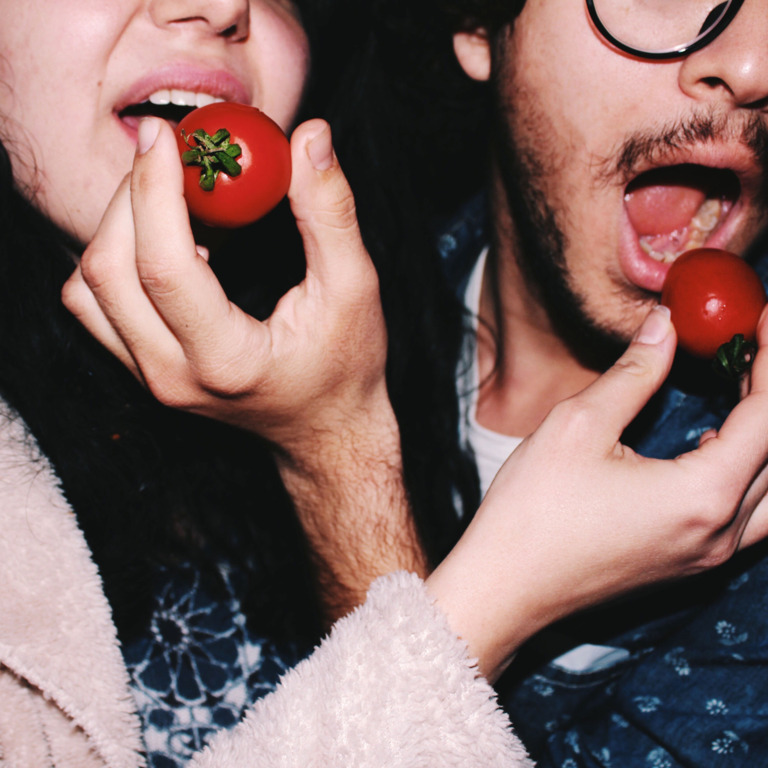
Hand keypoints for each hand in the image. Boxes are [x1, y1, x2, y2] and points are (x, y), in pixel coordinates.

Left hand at [63, 117, 389, 463]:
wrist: (325, 430)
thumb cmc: (345, 369)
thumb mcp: (354, 288)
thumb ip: (331, 213)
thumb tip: (308, 139)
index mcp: (225, 360)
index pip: (163, 266)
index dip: (157, 190)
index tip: (169, 137)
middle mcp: (172, 377)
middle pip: (107, 271)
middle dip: (131, 198)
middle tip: (173, 157)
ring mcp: (151, 379)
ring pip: (87, 290)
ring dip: (115, 228)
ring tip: (168, 199)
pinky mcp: (143, 371)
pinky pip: (96, 307)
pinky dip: (116, 259)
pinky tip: (164, 240)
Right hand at [427, 305, 767, 681]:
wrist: (504, 587)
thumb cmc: (533, 510)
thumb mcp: (578, 426)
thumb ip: (634, 373)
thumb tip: (665, 326)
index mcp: (701, 495)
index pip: (767, 416)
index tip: (760, 318)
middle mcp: (719, 532)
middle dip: (767, 393)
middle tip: (747, 346)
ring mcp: (706, 556)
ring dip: (762, 436)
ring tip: (740, 388)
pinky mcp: (687, 565)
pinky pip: (746, 513)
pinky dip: (747, 468)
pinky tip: (712, 441)